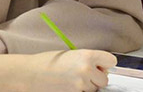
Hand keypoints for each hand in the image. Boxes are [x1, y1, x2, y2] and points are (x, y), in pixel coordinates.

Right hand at [0, 49, 115, 91]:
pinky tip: (67, 86)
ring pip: (95, 90)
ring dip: (87, 87)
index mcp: (87, 55)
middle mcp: (86, 70)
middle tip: (82, 74)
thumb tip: (100, 66)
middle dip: (96, 78)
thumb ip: (88, 59)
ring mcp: (80, 85)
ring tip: (72, 80)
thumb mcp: (71, 54)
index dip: (105, 64)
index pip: (111, 61)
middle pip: (104, 79)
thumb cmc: (48, 62)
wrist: (30, 74)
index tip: (100, 65)